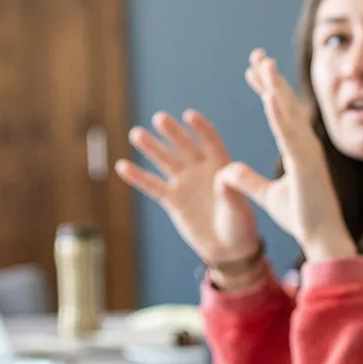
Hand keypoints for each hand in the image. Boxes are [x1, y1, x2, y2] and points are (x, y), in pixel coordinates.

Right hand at [114, 110, 262, 269]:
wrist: (228, 248)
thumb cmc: (239, 224)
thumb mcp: (239, 207)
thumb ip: (231, 191)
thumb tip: (224, 175)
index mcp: (221, 166)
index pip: (210, 142)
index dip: (201, 129)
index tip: (189, 115)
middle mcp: (201, 170)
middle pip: (184, 146)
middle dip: (172, 133)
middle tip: (159, 118)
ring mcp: (185, 183)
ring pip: (166, 161)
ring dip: (152, 147)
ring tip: (136, 134)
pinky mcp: (173, 200)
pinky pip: (153, 186)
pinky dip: (138, 177)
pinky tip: (122, 165)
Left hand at [219, 51, 357, 262]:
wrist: (322, 237)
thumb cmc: (303, 217)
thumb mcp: (268, 195)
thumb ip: (248, 181)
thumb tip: (226, 170)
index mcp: (298, 150)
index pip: (279, 112)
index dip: (266, 89)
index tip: (253, 69)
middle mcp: (305, 145)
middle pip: (285, 104)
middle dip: (271, 78)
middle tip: (257, 55)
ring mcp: (307, 152)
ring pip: (289, 113)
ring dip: (276, 87)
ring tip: (263, 64)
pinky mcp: (306, 164)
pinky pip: (290, 135)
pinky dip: (280, 115)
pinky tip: (269, 96)